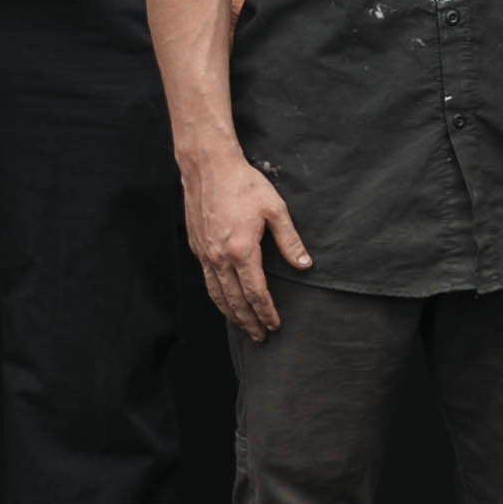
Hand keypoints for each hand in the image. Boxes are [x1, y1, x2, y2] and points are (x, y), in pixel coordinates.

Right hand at [183, 153, 310, 341]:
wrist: (209, 167)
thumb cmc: (244, 184)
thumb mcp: (275, 209)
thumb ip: (290, 241)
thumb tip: (305, 264)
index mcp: (242, 251)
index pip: (256, 292)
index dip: (266, 312)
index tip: (275, 325)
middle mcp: (220, 258)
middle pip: (235, 300)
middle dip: (249, 321)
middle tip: (260, 336)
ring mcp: (205, 254)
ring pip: (217, 294)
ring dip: (231, 314)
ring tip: (243, 327)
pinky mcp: (197, 247)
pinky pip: (207, 281)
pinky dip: (217, 297)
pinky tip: (224, 301)